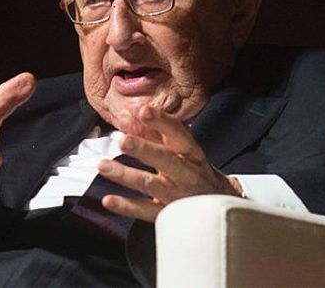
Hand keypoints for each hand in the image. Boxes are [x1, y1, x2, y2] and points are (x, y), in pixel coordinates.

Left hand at [97, 105, 242, 221]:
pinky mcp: (168, 214)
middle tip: (123, 140)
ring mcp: (177, 195)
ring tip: (104, 166)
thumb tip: (126, 115)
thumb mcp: (181, 150)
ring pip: (151, 184)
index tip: (143, 111)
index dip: (161, 121)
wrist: (220, 209)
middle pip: (165, 159)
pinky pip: (145, 211)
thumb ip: (152, 132)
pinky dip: (125, 206)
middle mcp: (186, 173)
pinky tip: (109, 199)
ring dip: (126, 175)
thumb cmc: (194, 171)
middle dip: (144, 149)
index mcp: (191, 152)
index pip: (178, 133)